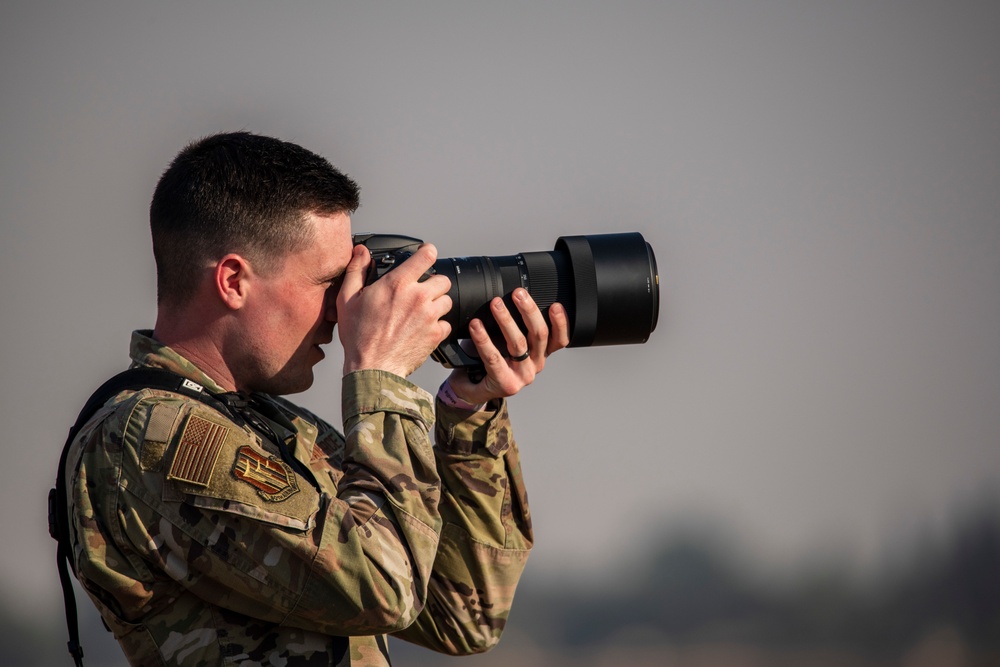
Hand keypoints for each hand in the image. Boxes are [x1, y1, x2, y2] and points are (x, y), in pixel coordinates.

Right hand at [337, 243, 452, 377]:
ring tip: (422, 312)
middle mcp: (418, 297)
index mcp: (398, 284)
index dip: (428, 252)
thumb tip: (361, 252)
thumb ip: (356, 271)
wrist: (372, 368)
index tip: (427, 254)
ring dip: (437, 304)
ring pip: (447, 301)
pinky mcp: (436, 334)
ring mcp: (429, 316)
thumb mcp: (347, 299)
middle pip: (442, 279)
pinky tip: (423, 329)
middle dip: (433, 283)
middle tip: (421, 292)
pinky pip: (446, 324)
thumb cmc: (358, 336)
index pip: (427, 256)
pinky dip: (438, 326)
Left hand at [446, 288, 569, 404]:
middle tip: (518, 293)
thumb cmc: (490, 360)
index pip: (560, 339)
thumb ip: (514, 324)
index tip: (555, 305)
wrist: (472, 388)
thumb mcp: (507, 340)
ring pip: (518, 344)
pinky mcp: (506, 383)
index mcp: (540, 353)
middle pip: (540, 335)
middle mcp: (535, 365)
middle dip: (529, 311)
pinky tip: (476, 326)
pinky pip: (494, 357)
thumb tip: (509, 296)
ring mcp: (522, 376)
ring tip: (495, 304)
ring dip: (506, 320)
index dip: (561, 323)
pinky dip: (483, 339)